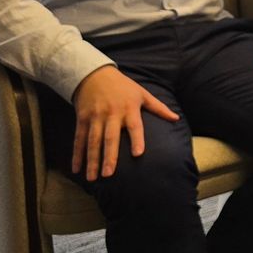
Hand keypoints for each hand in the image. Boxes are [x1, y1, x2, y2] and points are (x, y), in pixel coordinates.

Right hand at [70, 65, 179, 181]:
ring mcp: (95, 117)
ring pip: (93, 141)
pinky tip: (76, 169)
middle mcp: (111, 114)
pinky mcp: (82, 119)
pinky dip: (76, 154)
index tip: (138, 154)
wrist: (94, 74)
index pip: (134, 126)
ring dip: (92, 160)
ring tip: (93, 178)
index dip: (136, 139)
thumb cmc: (122, 86)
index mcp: (129, 108)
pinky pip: (79, 139)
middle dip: (109, 156)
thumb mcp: (142, 93)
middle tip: (109, 174)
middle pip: (110, 138)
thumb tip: (176, 119)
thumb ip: (158, 107)